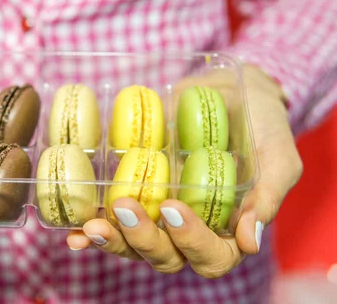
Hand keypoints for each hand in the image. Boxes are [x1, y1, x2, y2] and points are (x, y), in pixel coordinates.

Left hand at [67, 64, 302, 277]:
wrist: (230, 92)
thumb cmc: (262, 126)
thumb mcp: (277, 158)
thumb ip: (267, 198)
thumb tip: (249, 242)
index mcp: (228, 230)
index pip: (211, 256)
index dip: (191, 241)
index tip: (173, 208)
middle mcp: (190, 230)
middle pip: (165, 255)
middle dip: (142, 238)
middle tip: (126, 208)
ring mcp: (159, 214)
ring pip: (133, 244)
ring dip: (112, 239)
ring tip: (91, 226)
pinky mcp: (136, 193)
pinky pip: (113, 219)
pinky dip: (92, 227)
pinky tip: (72, 228)